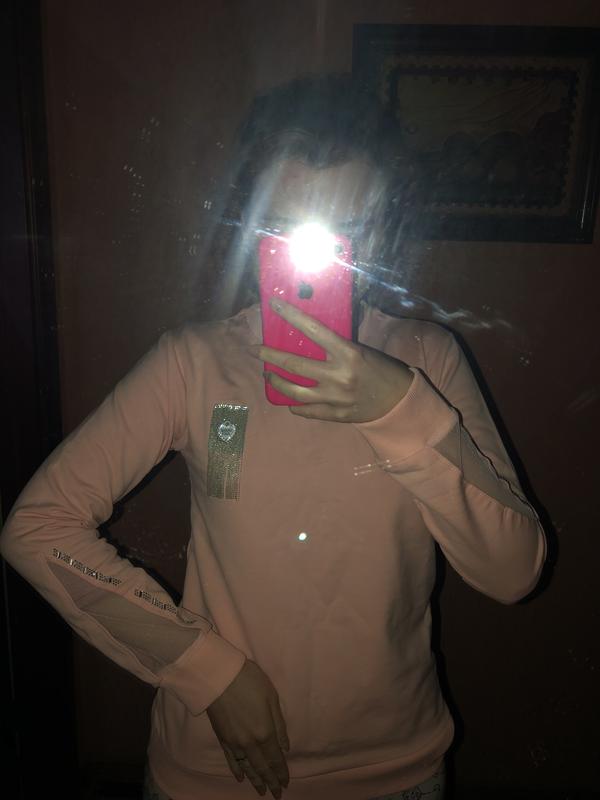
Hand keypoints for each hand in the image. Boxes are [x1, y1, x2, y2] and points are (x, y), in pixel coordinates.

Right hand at [206, 659, 289, 798]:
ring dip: (255, 780)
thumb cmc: (250, 681)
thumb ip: (279, 725)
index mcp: (265, 732)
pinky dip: (237, 770)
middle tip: (276, 795)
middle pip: (262, 767)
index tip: (285, 783)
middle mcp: (250, 743)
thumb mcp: (272, 698)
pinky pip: (231, 760)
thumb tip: (285, 748)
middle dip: (270, 781)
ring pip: (247, 767)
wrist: (218, 676)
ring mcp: (234, 743)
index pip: (275, 759)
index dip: (281, 772)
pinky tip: (241, 778)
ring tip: (262, 791)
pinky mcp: (222, 738)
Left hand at [250, 298, 413, 421]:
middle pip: (294, 364)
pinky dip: (294, 405)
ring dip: (276, 382)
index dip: (291, 315)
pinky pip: (305, 410)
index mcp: (348, 352)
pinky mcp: (334, 415)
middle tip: (255, 350)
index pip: (313, 329)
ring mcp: (335, 398)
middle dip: (269, 355)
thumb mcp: (362, 351)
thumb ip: (336, 347)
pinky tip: (290, 400)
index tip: (274, 305)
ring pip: (293, 391)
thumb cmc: (381, 370)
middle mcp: (338, 375)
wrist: (398, 402)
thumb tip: (309, 336)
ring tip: (268, 375)